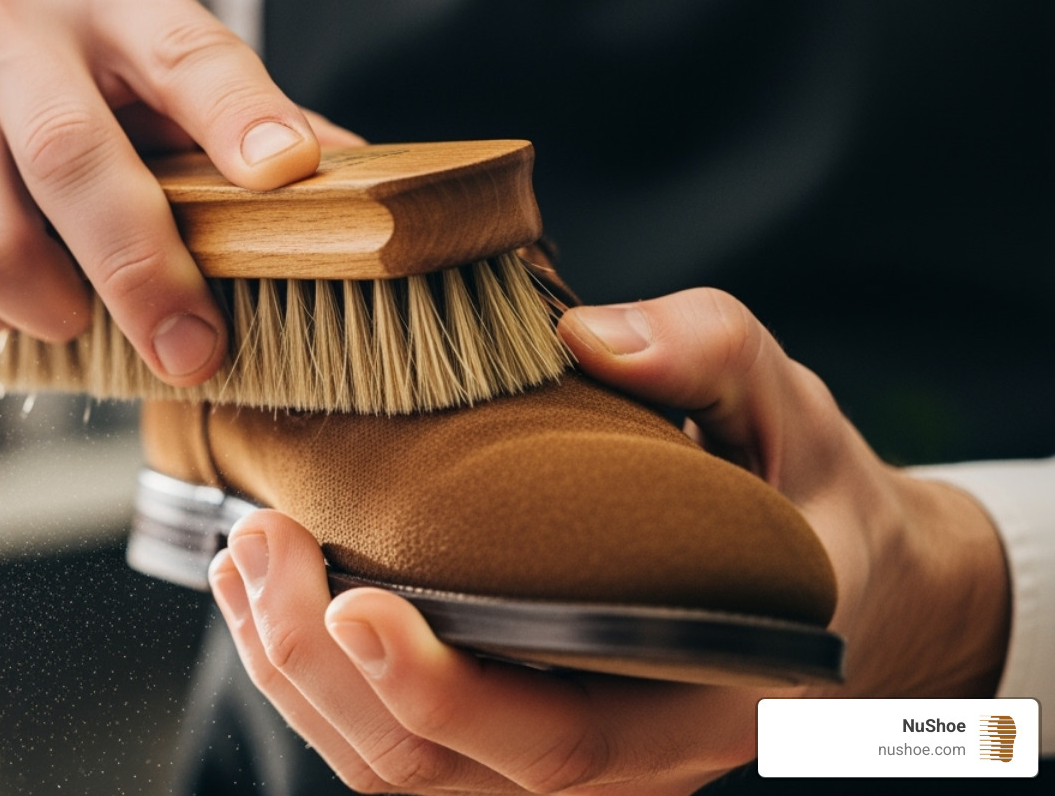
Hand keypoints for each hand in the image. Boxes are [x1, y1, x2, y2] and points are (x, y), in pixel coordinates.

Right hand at [0, 0, 361, 384]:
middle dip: (143, 275)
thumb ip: (244, 128)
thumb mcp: (161, 71)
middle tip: (194, 351)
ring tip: (88, 317)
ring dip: (58, 309)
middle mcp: (7, 21)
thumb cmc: (83, 78)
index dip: (239, 115)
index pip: (187, 51)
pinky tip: (22, 299)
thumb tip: (357, 193)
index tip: (285, 176)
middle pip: (74, 162)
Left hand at [207, 287, 1010, 793]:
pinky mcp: (507, 725)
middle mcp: (622, 749)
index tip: (354, 603)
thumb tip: (592, 333)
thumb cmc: (805, 491)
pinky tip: (263, 588)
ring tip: (246, 556)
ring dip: (295, 678)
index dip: (443, 690)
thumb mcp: (784, 401)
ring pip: (397, 774)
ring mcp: (559, 751)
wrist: (839, 570)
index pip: (557, 741)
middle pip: (440, 774)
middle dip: (323, 670)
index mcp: (699, 688)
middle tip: (264, 542)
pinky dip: (310, 678)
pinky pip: (393, 745)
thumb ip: (704, 354)